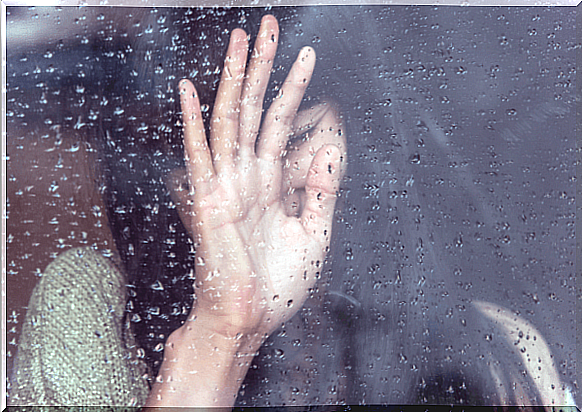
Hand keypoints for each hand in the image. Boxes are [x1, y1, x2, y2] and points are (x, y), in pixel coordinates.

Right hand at [176, 15, 344, 340]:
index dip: (294, 90)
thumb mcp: (314, 235)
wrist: (248, 323)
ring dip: (236, 79)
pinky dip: (194, 122)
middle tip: (271, 26)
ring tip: (243, 39)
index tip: (307, 58)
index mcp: (271, 185)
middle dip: (264, 67)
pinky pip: (200, 155)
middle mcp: (247, 178)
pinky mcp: (210, 201)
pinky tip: (191, 90)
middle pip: (256, 110)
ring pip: (232, 120)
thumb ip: (323, 192)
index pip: (282, 125)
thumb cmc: (276, 288)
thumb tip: (333, 149)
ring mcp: (227, 186)